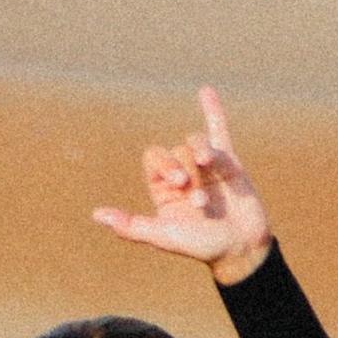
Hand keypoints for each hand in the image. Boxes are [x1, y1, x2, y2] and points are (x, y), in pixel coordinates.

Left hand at [93, 87, 271, 283]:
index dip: (164, 164)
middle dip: (185, 166)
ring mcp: (206, 167)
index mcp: (162, 190)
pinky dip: (213, 111)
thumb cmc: (200, 245)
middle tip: (198, 195)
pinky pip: (220, 131)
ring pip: (198, 143)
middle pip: (176, 151)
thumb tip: (97, 215)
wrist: (240, 246)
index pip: (154, 159)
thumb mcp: (164, 236)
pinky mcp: (229, 162)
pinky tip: (205, 91)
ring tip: (211, 168)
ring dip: (204, 154)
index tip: (180, 183)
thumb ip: (131, 226)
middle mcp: (183, 174)